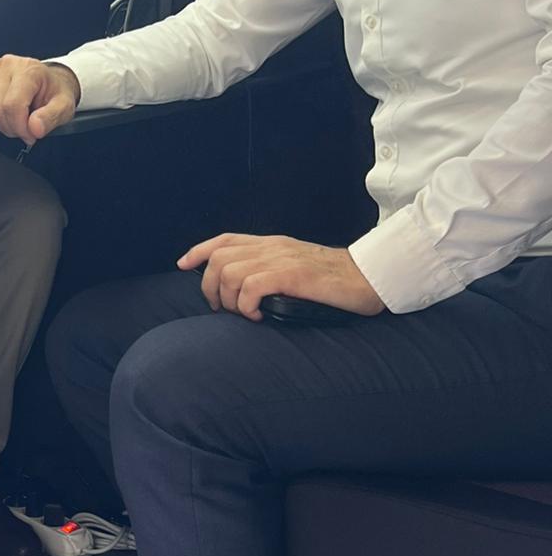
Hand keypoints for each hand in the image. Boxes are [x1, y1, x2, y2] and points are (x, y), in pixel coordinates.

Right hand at [0, 56, 79, 145]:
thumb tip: (34, 127)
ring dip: (1, 124)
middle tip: (25, 128)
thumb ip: (51, 118)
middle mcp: (7, 66)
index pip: (12, 105)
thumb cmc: (54, 92)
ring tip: (17, 119)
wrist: (48, 81)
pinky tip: (5, 112)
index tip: (30, 134)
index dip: (20, 127)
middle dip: (11, 128)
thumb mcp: (64, 107)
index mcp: (29, 69)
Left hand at [179, 233, 384, 322]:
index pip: (224, 239)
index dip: (198, 250)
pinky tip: (257, 316)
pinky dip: (246, 305)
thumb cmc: (335, 280)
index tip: (183, 264)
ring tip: (244, 314)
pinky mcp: (293, 275)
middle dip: (210, 287)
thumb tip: (243, 289)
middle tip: (223, 308)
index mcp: (272, 243)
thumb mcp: (297, 267)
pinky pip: (251, 286)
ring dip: (229, 299)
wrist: (370, 278)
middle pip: (218, 258)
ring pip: (229, 273)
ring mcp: (282, 259)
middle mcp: (273, 247)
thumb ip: (272, 270)